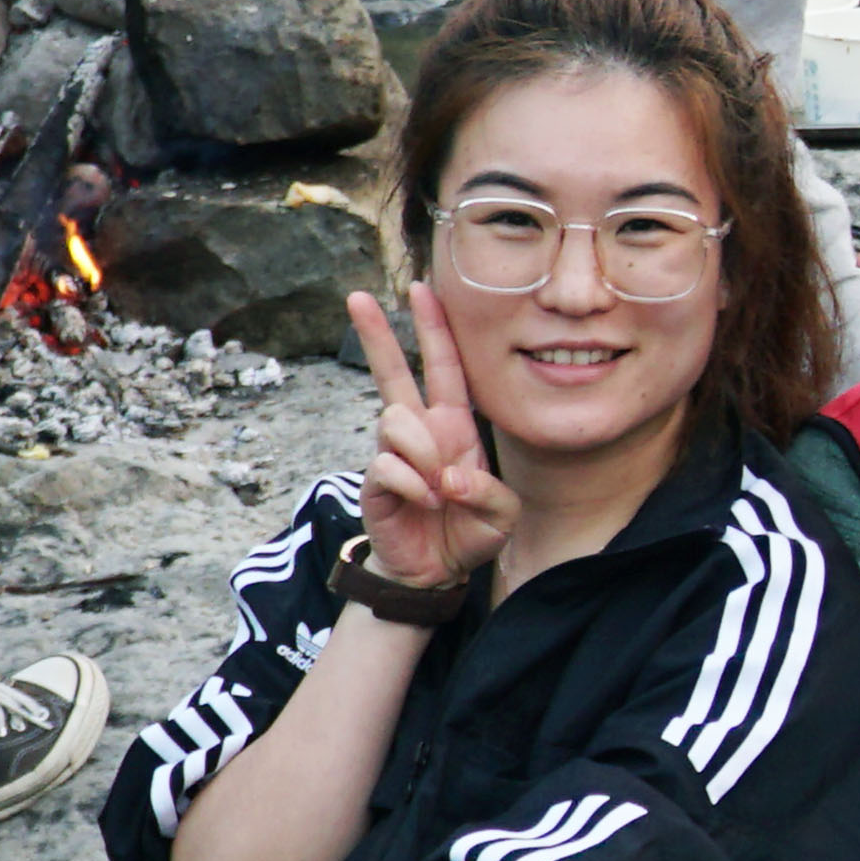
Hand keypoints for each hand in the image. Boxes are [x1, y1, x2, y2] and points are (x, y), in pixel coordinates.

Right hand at [341, 284, 518, 597]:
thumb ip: (489, 494)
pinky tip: (425, 502)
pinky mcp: (374, 481)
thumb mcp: (502, 513)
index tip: (421, 288)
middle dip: (377, 334)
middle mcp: (420, 432)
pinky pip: (389, 465)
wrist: (436, 571)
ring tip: (440, 489)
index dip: (433, 330)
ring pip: (396, 421)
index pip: (444, 368)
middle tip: (357, 296)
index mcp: (454, 426)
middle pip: (392, 373)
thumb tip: (449, 479)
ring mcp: (393, 454)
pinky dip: (412, 484)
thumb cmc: (470, 532)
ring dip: (425, 454)